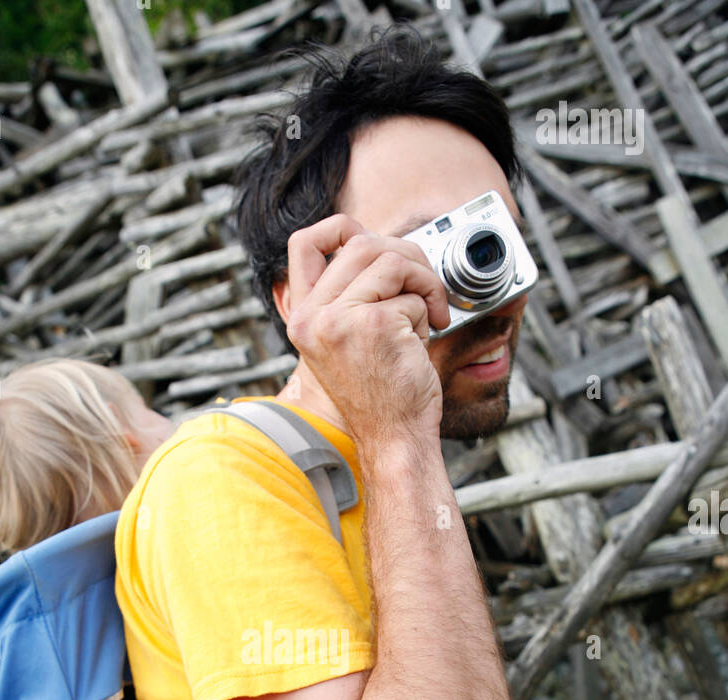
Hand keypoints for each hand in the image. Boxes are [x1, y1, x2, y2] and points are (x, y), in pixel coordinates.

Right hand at [285, 214, 448, 453]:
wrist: (393, 438)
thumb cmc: (381, 394)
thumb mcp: (350, 339)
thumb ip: (353, 295)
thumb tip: (381, 245)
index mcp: (303, 318)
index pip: (305, 244)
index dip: (342, 228)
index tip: (376, 246)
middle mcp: (312, 317)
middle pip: (361, 243)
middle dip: (405, 257)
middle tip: (425, 289)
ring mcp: (339, 319)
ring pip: (391, 259)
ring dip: (422, 282)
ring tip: (429, 316)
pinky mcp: (374, 324)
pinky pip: (412, 293)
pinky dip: (427, 312)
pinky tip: (420, 343)